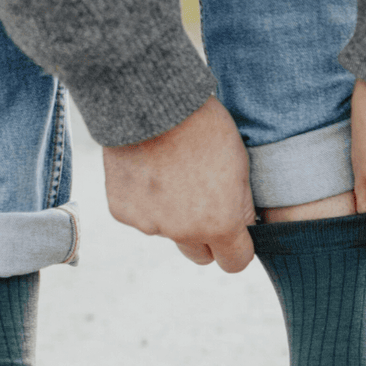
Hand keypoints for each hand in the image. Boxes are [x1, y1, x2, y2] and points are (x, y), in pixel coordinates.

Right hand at [103, 97, 254, 271]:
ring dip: (173, 214)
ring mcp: (149, 224)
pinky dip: (146, 200)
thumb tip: (242, 226)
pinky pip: (141, 215)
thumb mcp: (240, 165)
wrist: (152, 102)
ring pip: (168, 232)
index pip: (235, 262)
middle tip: (203, 200)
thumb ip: (240, 205)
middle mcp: (183, 233)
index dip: (237, 248)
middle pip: (199, 254)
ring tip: (172, 172)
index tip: (236, 235)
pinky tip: (149, 169)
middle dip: (205, 236)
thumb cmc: (204, 128)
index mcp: (219, 224)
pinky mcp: (123, 211)